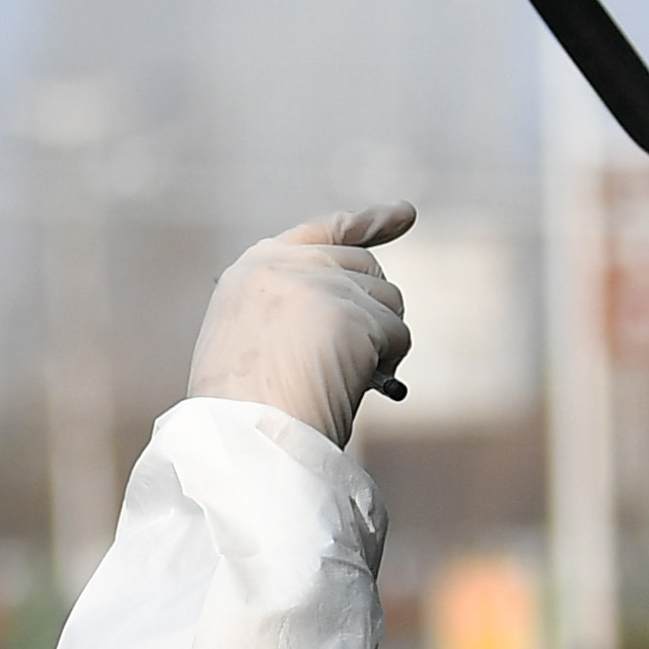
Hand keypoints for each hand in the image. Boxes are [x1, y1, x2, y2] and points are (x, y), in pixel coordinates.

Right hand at [186, 203, 416, 443]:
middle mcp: (287, 264)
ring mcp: (320, 283)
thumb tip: (357, 323)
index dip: (373, 221)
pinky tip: (352, 382)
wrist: (242, 434)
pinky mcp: (352, 311)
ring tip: (340, 377)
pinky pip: (397, 334)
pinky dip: (387, 363)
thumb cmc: (244, 409)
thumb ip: (293, 312)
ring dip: (380, 340)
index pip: (325, 230)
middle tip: (369, 351)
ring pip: (388, 300)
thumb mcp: (252, 339)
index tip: (406, 214)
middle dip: (376, 307)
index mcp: (255, 269)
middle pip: (366, 266)